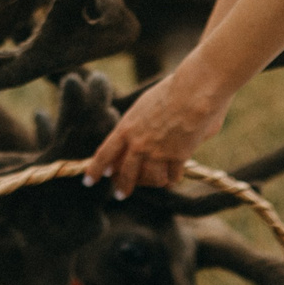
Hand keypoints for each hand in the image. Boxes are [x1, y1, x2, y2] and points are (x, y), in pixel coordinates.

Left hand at [83, 68, 228, 198]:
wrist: (194, 91)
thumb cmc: (172, 90)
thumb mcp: (145, 106)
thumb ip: (140, 125)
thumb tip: (141, 137)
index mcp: (126, 128)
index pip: (104, 154)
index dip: (95, 170)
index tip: (89, 181)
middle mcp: (138, 145)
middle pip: (125, 174)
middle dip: (122, 187)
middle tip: (121, 195)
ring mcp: (158, 154)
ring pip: (151, 179)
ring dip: (153, 182)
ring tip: (157, 183)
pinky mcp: (178, 158)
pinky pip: (172, 177)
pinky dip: (173, 178)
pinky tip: (174, 178)